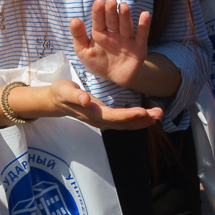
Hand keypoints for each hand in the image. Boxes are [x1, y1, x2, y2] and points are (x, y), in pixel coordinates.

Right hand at [44, 79, 162, 129]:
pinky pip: (124, 122)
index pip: (113, 117)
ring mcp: (103, 121)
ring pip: (126, 125)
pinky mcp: (105, 118)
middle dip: (142, 119)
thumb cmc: (61, 92)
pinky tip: (147, 117)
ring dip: (142, 121)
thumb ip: (75, 95)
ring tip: (158, 115)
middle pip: (123, 123)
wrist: (56, 100)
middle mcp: (99, 120)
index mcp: (92, 113)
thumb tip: (86, 100)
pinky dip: (137, 120)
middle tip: (158, 113)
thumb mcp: (65, 90)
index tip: (144, 112)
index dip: (129, 115)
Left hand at [70, 0, 150, 90]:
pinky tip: (145, 15)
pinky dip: (144, 25)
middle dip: (111, 11)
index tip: (99, 1)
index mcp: (99, 33)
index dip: (98, 11)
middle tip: (111, 0)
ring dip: (125, 16)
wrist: (115, 78)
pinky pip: (142, 35)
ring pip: (126, 26)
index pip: (98, 20)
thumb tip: (74, 19)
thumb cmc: (97, 62)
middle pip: (112, 20)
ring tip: (123, 6)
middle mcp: (113, 34)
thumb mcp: (83, 51)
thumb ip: (78, 36)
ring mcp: (126, 39)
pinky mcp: (139, 47)